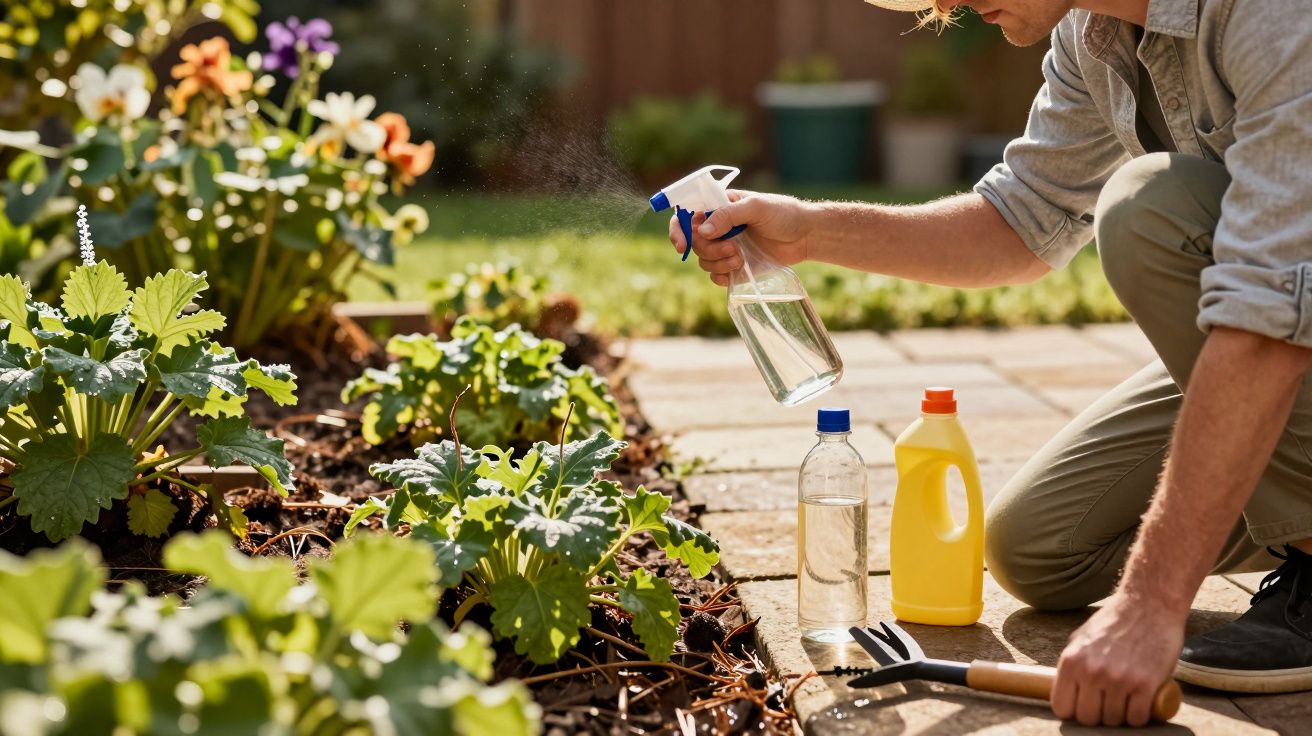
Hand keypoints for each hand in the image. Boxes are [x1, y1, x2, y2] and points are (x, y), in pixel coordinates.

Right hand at [668, 190, 812, 286]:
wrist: (806, 236)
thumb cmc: (784, 214)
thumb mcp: (756, 207)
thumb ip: (728, 215)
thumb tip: (702, 230)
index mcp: (719, 206)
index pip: (687, 215)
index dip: (679, 229)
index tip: (683, 244)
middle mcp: (719, 227)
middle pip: (694, 242)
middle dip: (709, 249)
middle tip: (733, 249)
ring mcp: (726, 246)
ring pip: (704, 260)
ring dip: (718, 263)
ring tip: (740, 259)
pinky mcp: (734, 265)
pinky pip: (715, 275)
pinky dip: (721, 276)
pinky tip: (737, 271)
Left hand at [1052, 593, 1185, 726]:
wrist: (1150, 605)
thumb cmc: (1115, 621)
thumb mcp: (1082, 637)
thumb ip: (1073, 662)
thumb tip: (1064, 687)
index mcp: (1071, 661)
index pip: (1062, 707)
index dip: (1073, 711)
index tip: (1083, 706)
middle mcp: (1091, 672)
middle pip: (1088, 718)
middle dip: (1097, 715)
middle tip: (1107, 703)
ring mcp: (1118, 680)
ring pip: (1113, 721)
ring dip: (1120, 715)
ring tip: (1125, 699)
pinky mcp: (1145, 685)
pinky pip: (1137, 718)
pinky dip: (1139, 716)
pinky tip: (1140, 703)